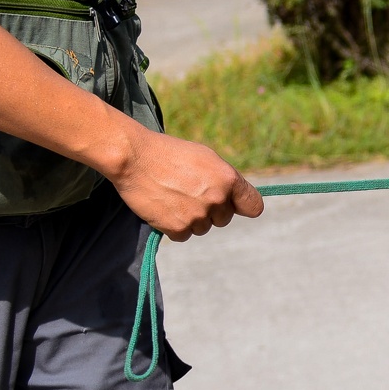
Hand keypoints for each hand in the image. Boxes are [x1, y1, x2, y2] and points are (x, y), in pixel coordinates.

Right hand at [108, 122, 263, 239]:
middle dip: (211, 211)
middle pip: (224, 219)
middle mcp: (218, 199)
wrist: (135, 158)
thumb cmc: (170, 154)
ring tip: (174, 198)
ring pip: (203, 228)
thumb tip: (235, 198)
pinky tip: (164, 208)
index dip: (242, 206)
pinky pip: (184, 236)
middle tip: (189, 194)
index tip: (234, 206)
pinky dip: (174, 227)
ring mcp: (198, 215)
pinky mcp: (177, 228)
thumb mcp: (207, 158)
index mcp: (229, 180)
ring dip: (191, 219)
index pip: (253, 206)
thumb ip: (225, 180)